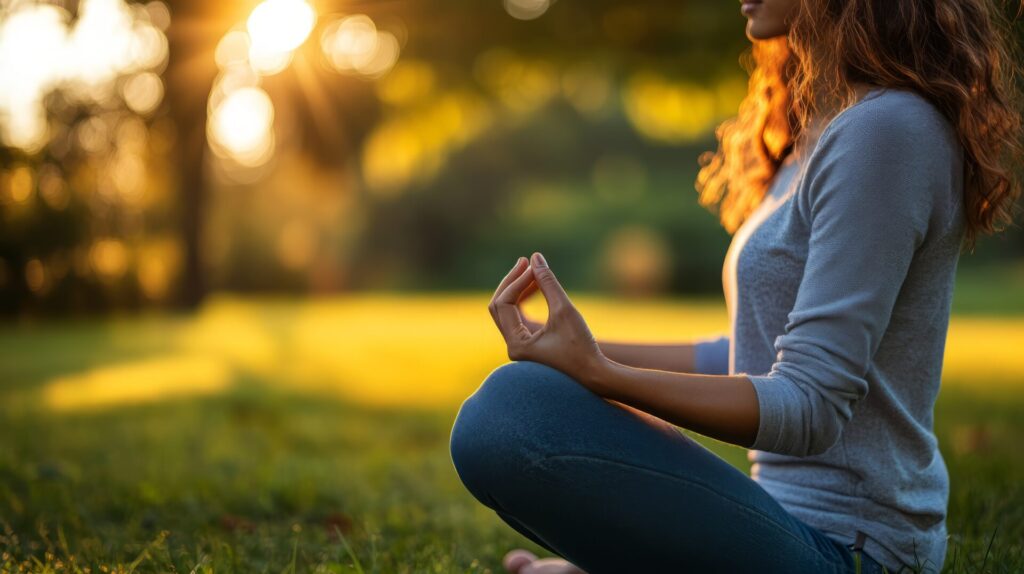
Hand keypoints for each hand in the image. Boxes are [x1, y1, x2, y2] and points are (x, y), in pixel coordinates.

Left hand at [487, 252, 606, 383]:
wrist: (596, 375)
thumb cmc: (582, 347)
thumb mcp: (564, 310)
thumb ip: (548, 283)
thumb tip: (535, 257)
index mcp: (516, 344)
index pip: (505, 304)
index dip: (517, 282)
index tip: (535, 267)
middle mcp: (513, 347)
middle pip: (500, 306)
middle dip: (512, 282)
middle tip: (525, 261)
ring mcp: (519, 347)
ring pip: (508, 311)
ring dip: (518, 289)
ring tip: (533, 271)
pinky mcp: (529, 345)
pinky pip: (518, 317)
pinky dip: (524, 300)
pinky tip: (537, 287)